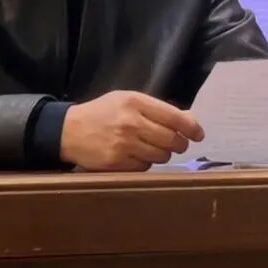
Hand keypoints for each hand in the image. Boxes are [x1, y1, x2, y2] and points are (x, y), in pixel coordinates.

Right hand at [59, 90, 204, 171]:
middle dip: (179, 144)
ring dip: (162, 154)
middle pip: (171, 139)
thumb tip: (188, 120)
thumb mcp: (126, 100)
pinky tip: (136, 155)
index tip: (199, 134)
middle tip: (177, 144)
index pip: (174, 117)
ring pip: (161, 156)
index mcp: (135, 102)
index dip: (191, 127)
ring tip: (152, 147)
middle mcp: (131, 123)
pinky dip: (145, 163)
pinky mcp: (117, 163)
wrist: (69, 130)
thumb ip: (156, 108)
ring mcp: (124, 145)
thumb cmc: (102, 112)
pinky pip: (145, 167)